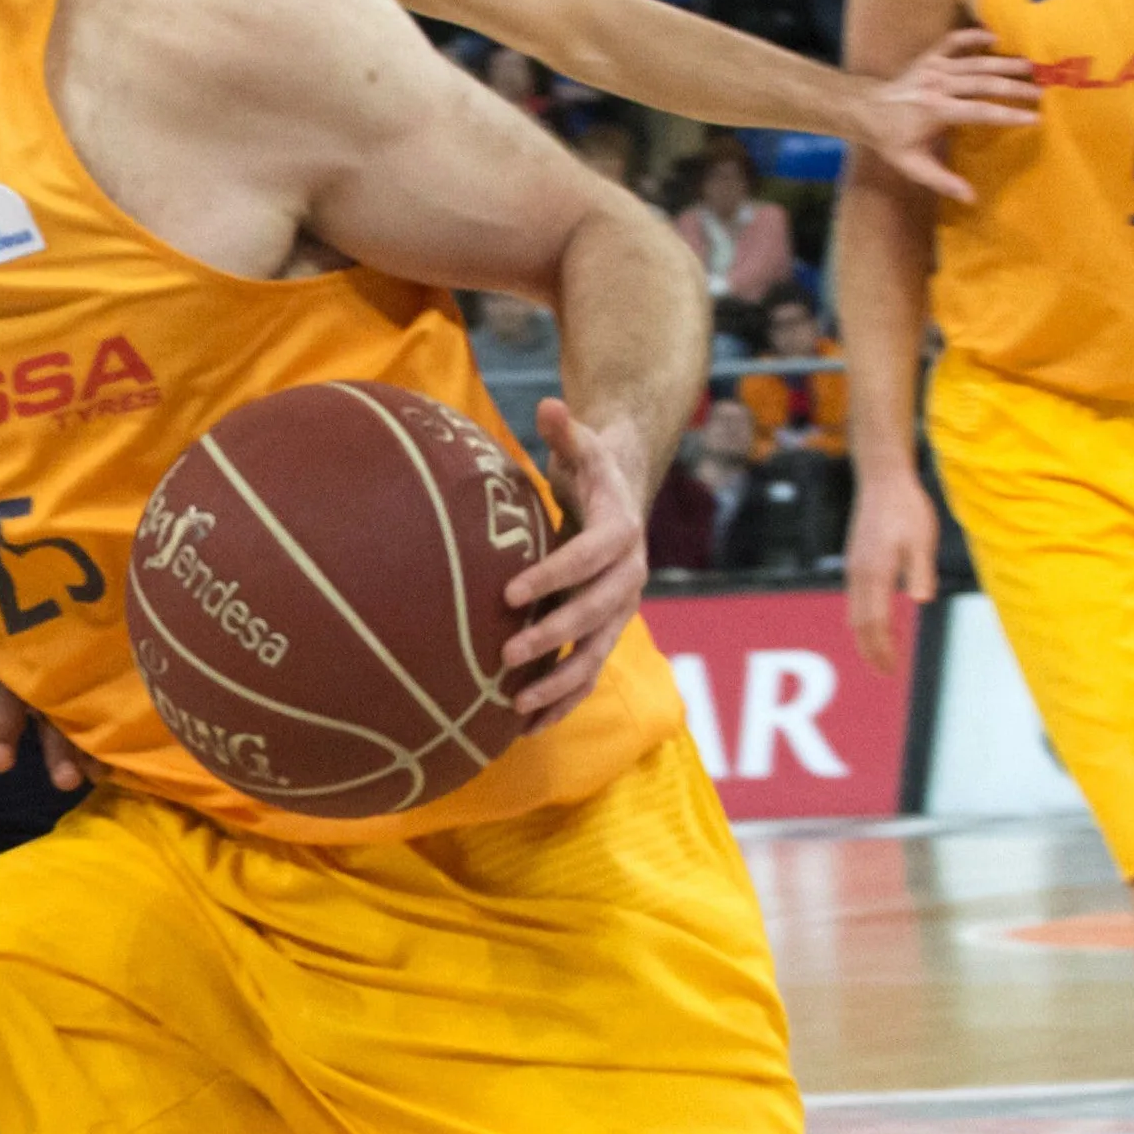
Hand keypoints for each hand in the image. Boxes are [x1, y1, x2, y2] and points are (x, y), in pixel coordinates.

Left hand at [0, 613, 82, 789]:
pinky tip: (98, 770)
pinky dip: (93, 738)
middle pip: (13, 688)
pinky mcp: (82, 663)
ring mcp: (53, 655)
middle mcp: (15, 646)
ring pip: (55, 699)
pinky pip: (88, 701)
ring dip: (60, 742)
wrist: (16, 567)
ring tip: (65, 781)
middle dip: (6, 726)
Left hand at [499, 397, 651, 720]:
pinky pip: (588, 675)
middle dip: (553, 638)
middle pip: (596, 615)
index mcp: (621, 533)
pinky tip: (525, 729)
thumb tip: (550, 404)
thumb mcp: (583, 446)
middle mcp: (629, 578)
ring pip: (595, 655)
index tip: (511, 592)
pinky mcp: (607, 634)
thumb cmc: (591, 470)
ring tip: (515, 706)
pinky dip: (562, 703)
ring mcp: (620, 612)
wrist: (625, 498)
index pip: (591, 558)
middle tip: (505, 654)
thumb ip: (568, 430)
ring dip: (559, 684)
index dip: (555, 576)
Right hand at [842, 465, 936, 663]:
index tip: (891, 668)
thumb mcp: (923, 539)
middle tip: (884, 672)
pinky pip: (854, 599)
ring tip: (878, 654)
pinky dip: (862, 619)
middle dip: (870, 651)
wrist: (883, 479)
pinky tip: (873, 623)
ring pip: (853, 612)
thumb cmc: (907, 507)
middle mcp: (859, 573)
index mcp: (875, 572)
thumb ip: (921, 571)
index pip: (875, 622)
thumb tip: (921, 600)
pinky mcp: (855, 560)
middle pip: (859, 623)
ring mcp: (854, 567)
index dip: (882, 648)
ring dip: (865, 637)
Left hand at [848, 26, 1037, 204]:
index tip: (1035, 118)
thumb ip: (942, 181)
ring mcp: (934, 66)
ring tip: (1032, 65)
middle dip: (1016, 87)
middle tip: (1042, 91)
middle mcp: (937, 84)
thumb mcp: (913, 165)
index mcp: (936, 110)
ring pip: (976, 61)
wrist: (865, 110)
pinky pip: (954, 40)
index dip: (1009, 115)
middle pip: (984, 83)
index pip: (981, 112)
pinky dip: (974, 36)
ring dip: (1005, 62)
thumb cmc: (892, 141)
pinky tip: (995, 36)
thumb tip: (971, 198)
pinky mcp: (930, 56)